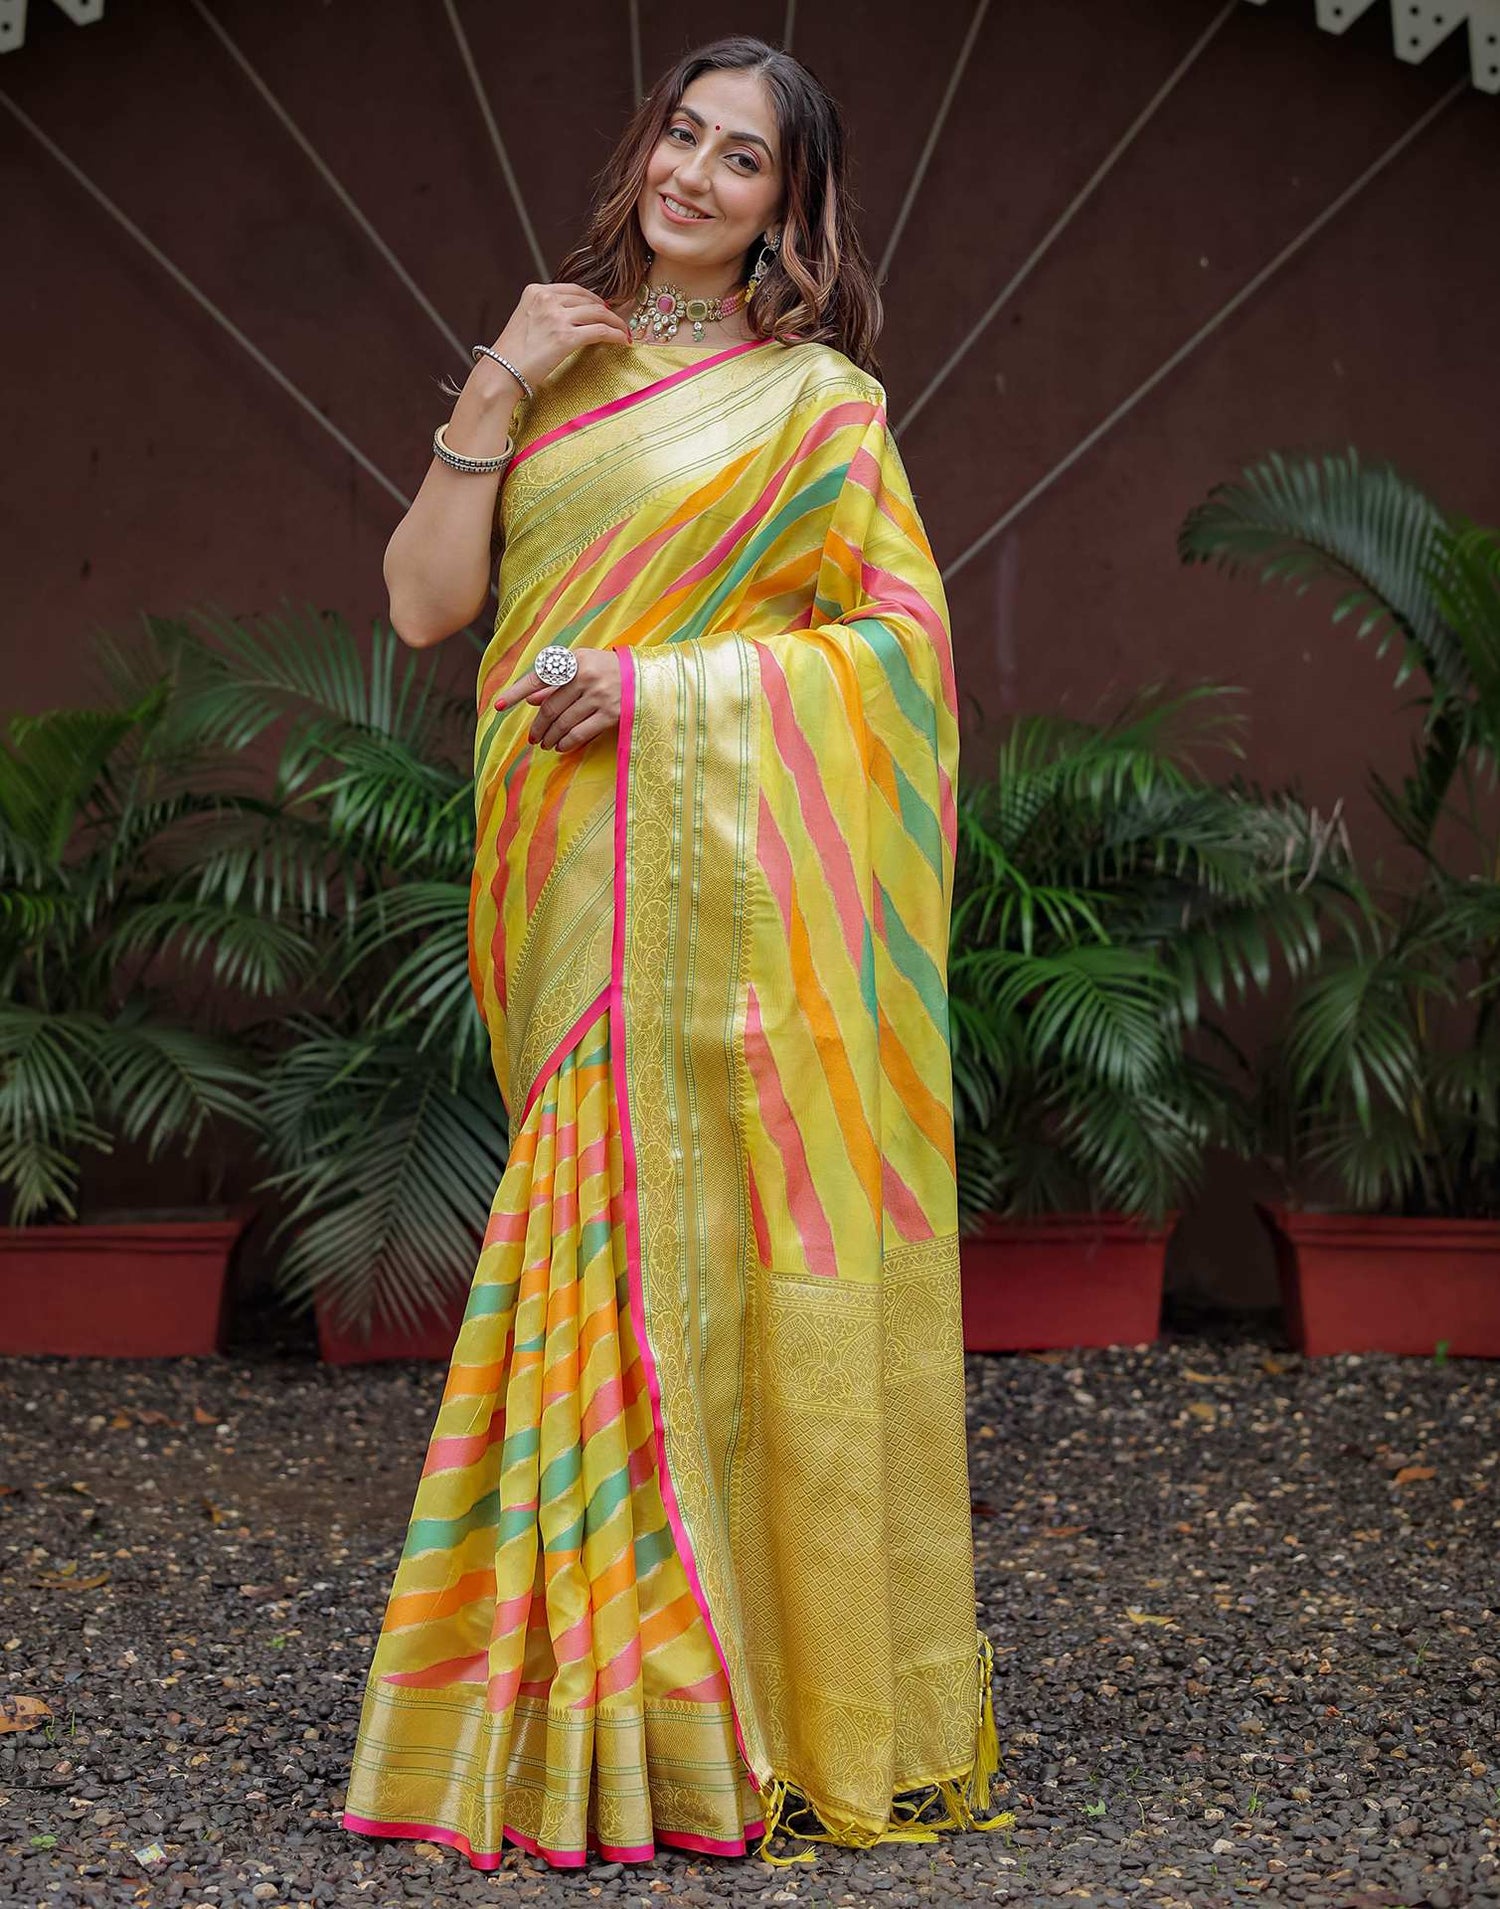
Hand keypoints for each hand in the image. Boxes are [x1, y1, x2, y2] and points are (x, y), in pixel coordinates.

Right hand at [486, 283, 632, 392]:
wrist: (501, 373)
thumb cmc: (512, 355)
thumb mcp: (524, 321)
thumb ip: (543, 313)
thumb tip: (569, 318)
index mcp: (535, 291)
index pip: (573, 289)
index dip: (592, 298)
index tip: (603, 308)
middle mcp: (547, 300)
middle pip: (588, 300)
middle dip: (607, 310)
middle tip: (617, 321)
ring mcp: (556, 317)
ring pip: (599, 313)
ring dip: (616, 322)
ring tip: (623, 332)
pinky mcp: (566, 337)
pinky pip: (601, 331)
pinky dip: (616, 334)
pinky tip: (622, 341)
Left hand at [494, 648, 622, 753]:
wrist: (647, 676)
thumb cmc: (608, 670)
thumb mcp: (582, 666)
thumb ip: (556, 681)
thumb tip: (531, 700)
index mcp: (574, 660)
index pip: (538, 678)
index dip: (515, 693)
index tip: (498, 706)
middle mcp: (585, 676)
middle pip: (550, 708)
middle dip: (538, 726)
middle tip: (533, 738)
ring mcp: (599, 696)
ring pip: (563, 722)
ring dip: (550, 737)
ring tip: (545, 744)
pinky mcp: (611, 714)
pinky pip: (580, 732)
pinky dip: (567, 742)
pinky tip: (561, 747)